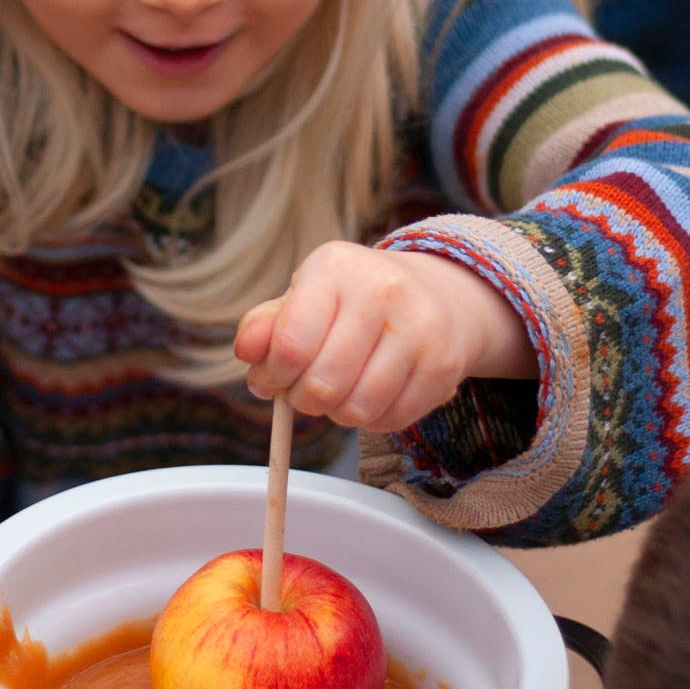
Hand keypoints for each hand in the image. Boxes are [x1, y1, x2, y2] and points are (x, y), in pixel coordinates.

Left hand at [234, 241, 535, 434]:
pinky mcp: (444, 364)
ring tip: (341, 390)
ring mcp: (419, 328)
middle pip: (322, 385)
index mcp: (336, 267)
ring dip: (338, 413)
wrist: (439, 294)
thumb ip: (267, 325)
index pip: (291, 344)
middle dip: (303, 399)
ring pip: (357, 409)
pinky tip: (373, 393)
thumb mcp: (306, 297)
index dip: (272, 377)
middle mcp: (382, 290)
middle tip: (307, 389)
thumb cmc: (355, 301)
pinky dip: (373, 420)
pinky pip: (391, 421)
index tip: (272, 380)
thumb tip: (245, 350)